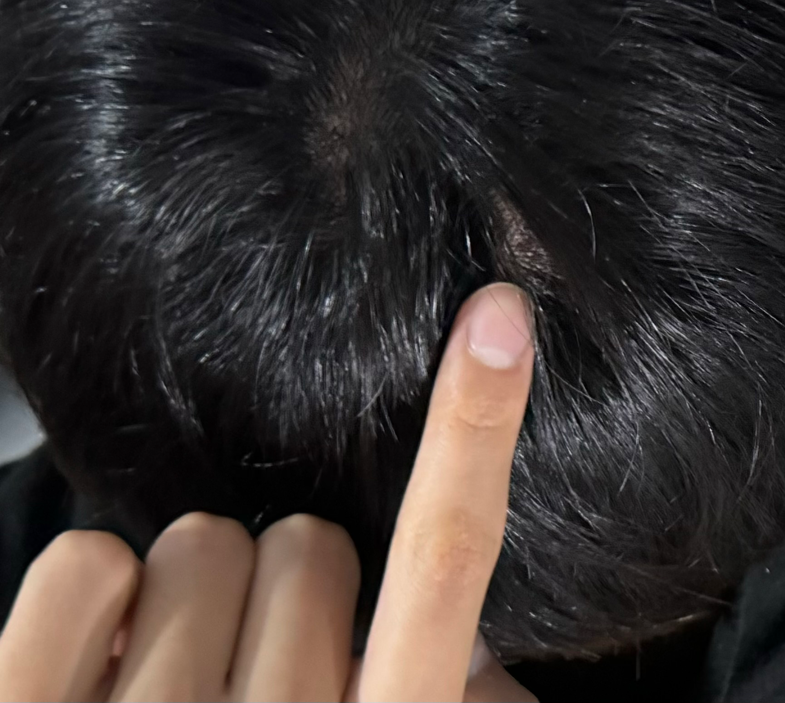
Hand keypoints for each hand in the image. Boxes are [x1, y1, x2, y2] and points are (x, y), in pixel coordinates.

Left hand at [0, 283, 537, 701]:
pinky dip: (96, 592)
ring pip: (203, 548)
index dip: (479, 429)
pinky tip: (104, 666)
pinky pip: (90, 562)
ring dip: (200, 604)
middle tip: (265, 680)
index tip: (497, 317)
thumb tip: (482, 650)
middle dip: (294, 596)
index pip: (449, 561)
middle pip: (308, 546)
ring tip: (184, 698)